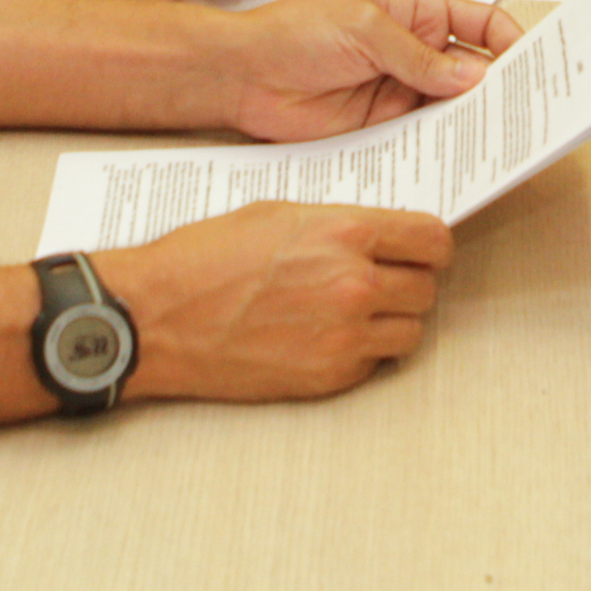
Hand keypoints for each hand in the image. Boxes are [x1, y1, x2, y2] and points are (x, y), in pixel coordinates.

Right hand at [93, 202, 452, 400]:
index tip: (423, 250)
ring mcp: (343, 336)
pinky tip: (328, 336)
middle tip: (384, 280)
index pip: (432, 239)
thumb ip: (339, 224)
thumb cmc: (205, 258)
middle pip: (427, 288)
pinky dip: (362, 352)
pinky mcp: (327, 377)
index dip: (430, 246)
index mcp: (346, 232)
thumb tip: (380, 233)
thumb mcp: (279, 214)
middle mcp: (354, 284)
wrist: (158, 317)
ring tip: (359, 312)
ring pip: (411, 332)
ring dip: (392, 321)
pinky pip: (374, 363)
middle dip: (409, 282)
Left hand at [223, 0, 514, 141]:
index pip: (478, 22)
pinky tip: (458, 152)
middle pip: (473, 68)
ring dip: (473, 117)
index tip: (531, 63)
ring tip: (499, 134)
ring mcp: (401, 89)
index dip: (508, 40)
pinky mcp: (384, 125)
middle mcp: (415, 50)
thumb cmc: (294, 31)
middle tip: (525, 106)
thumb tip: (470, 75)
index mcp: (415, 11)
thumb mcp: (363, 27)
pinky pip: (424, 134)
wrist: (245, 76)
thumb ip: (418, 55)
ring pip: (452, 105)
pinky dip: (443, 143)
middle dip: (499, 84)